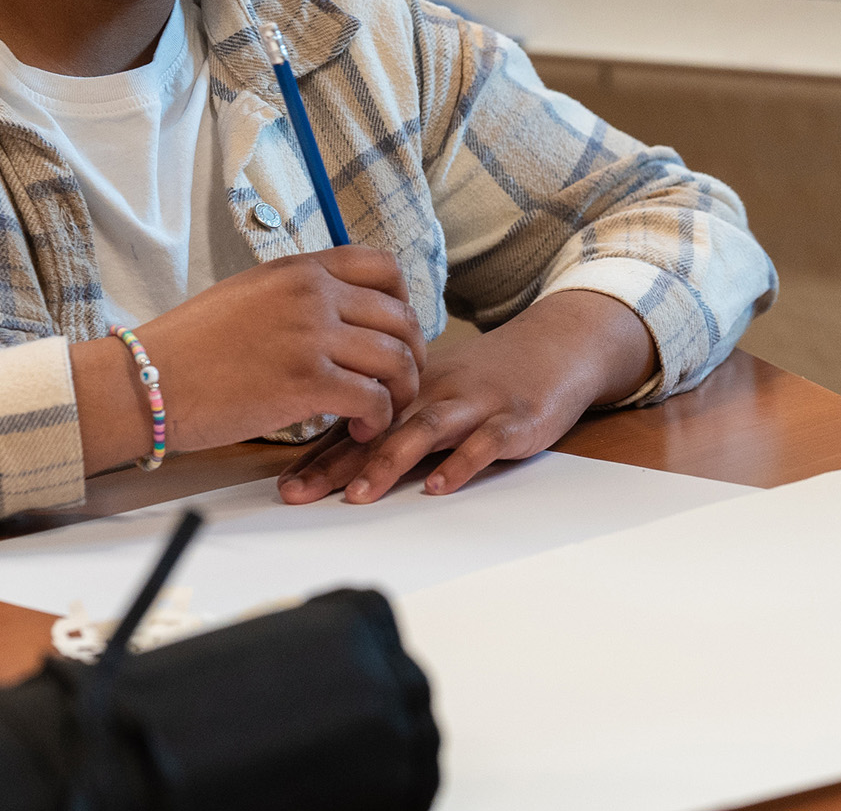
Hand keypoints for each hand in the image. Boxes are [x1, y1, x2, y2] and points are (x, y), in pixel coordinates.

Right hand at [69, 245, 423, 473]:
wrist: (143, 381)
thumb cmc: (186, 349)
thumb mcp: (247, 296)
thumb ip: (295, 296)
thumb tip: (333, 313)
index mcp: (298, 269)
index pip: (383, 267)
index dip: (402, 302)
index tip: (395, 333)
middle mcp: (312, 293)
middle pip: (400, 317)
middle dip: (411, 355)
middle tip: (400, 383)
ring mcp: (312, 335)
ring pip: (396, 359)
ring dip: (400, 391)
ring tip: (382, 412)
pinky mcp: (307, 381)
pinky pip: (374, 399)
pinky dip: (379, 419)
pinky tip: (362, 429)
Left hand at [278, 289, 657, 504]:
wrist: (557, 347)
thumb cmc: (488, 377)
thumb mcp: (434, 388)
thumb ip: (390, 418)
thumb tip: (329, 457)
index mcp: (409, 386)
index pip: (354, 419)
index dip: (316, 452)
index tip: (283, 485)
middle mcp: (435, 392)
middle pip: (377, 426)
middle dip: (335, 463)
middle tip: (299, 493)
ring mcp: (475, 405)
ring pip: (426, 429)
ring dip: (390, 461)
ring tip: (360, 494)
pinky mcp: (514, 419)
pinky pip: (486, 442)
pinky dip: (462, 464)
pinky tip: (440, 486)